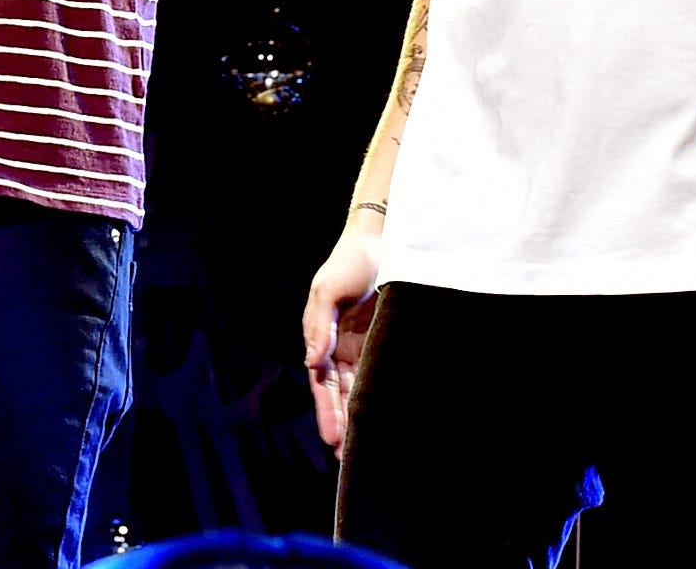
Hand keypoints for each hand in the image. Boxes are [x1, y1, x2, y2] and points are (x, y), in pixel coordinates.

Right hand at [300, 224, 384, 452]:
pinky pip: (376, 373)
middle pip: (339, 392)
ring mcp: (362, 345)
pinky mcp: (382, 339)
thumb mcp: (327, 291)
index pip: (322, 382)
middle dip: (341, 422)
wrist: (384, 238)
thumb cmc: (350, 261)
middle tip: (346, 457)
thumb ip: (319, 327)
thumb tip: (310, 362)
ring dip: (358, 415)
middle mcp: (340, 346)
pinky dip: (375, 395)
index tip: (332, 438)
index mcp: (322, 337)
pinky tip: (381, 416)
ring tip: (362, 447)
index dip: (327, 410)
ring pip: (357, 388)